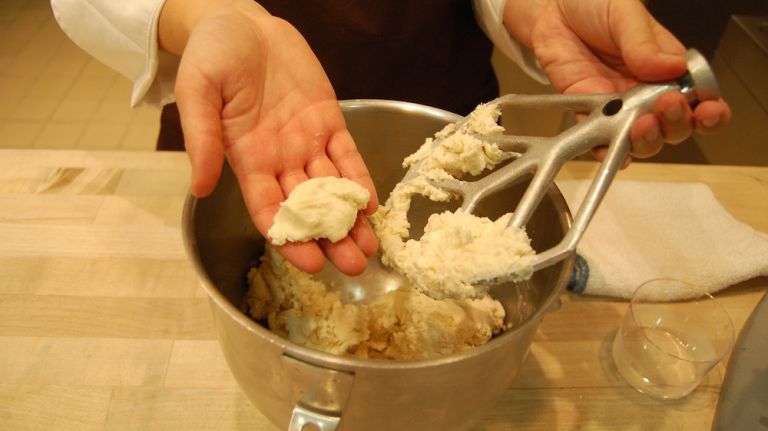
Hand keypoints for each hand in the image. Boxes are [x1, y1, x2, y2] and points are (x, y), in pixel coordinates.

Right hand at [159, 0, 378, 274]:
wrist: (240, 21)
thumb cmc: (212, 55)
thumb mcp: (197, 92)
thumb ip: (202, 139)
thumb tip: (200, 187)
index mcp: (246, 159)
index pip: (268, 209)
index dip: (289, 237)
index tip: (311, 263)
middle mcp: (278, 158)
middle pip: (307, 207)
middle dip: (330, 238)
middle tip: (355, 266)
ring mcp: (305, 141)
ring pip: (331, 188)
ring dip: (351, 218)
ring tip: (370, 245)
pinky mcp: (327, 120)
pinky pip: (346, 154)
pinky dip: (359, 178)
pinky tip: (371, 202)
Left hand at [504, 0, 730, 159]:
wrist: (553, 10)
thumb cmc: (595, 6)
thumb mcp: (626, 14)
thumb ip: (645, 43)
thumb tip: (673, 67)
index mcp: (669, 67)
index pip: (700, 96)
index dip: (710, 110)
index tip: (708, 110)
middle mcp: (648, 92)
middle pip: (675, 125)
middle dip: (677, 124)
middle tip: (666, 106)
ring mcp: (620, 106)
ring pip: (642, 139)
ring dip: (647, 140)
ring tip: (641, 126)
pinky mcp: (590, 113)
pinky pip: (600, 141)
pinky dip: (607, 152)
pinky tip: (610, 150)